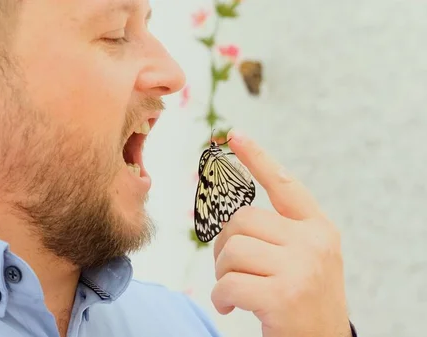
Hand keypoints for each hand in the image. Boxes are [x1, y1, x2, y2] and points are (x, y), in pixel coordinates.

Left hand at [211, 130, 350, 336]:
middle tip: (232, 270)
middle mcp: (313, 242)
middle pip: (242, 221)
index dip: (257, 158)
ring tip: (234, 291)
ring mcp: (300, 268)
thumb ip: (280, 233)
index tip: (235, 135)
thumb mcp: (305, 259)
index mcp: (318, 229)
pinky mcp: (283, 295)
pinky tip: (229, 308)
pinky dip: (220, 297)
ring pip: (232, 250)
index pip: (284, 185)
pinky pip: (228, 283)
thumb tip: (233, 216)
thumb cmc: (305, 300)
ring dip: (223, 274)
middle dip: (226, 246)